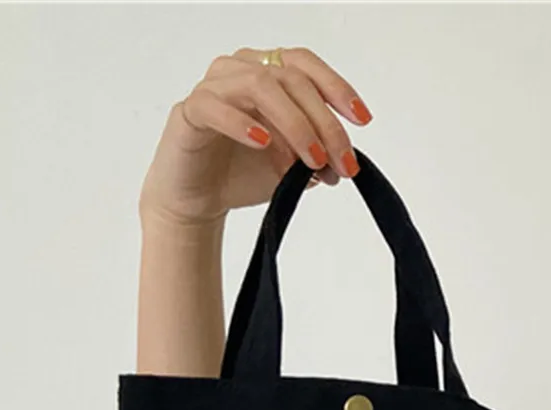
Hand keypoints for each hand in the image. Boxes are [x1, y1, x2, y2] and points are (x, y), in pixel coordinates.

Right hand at [138, 46, 372, 226]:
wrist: (195, 202)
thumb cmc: (238, 175)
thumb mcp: (288, 168)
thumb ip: (314, 159)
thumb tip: (341, 164)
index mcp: (267, 73)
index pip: (307, 66)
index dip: (337, 88)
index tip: (361, 121)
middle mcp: (241, 70)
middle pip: (291, 80)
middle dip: (323, 123)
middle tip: (339, 161)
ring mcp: (214, 87)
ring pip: (261, 86)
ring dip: (294, 124)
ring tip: (309, 161)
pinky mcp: (190, 111)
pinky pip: (216, 107)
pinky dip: (242, 123)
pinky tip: (262, 143)